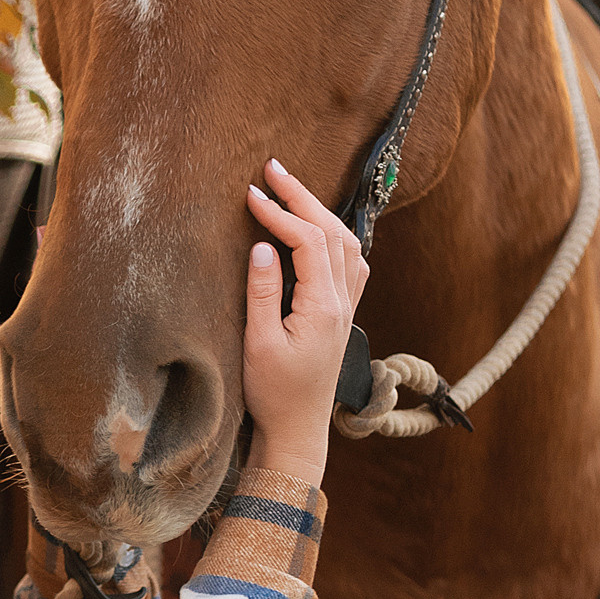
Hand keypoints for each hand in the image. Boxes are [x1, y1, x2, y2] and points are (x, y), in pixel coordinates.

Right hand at [241, 158, 368, 485]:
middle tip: (272, 169)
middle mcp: (343, 303)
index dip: (280, 213)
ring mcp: (347, 308)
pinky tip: (317, 228)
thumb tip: (263, 245)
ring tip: (290, 190)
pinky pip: (350, 261)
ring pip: (346, 243)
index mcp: (323, 307)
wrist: (298, 429)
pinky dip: (334, 234)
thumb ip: (262, 293)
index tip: (250, 195)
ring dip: (320, 211)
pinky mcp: (342, 315)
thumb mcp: (258, 344)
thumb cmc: (273, 393)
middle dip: (303, 196)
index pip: (307, 241)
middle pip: (333, 232)